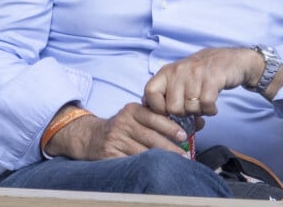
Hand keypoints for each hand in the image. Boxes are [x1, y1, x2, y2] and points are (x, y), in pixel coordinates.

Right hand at [45, 103, 189, 159]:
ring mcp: (115, 140)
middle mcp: (122, 123)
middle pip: (150, 137)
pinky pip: (131, 163)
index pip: (153, 117)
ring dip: (161, 161)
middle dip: (170, 149)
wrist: (92, 136)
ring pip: (143, 153)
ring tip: (175, 167)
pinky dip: (144, 168)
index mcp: (131, 110)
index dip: (169, 127)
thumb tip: (191, 122)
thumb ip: (157, 116)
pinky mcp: (110, 155)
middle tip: (185, 157)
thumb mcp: (134, 115)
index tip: (183, 135)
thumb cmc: (122, 126)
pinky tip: (155, 172)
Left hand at [144, 47, 261, 116]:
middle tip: (191, 107)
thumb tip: (151, 112)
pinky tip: (211, 105)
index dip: (157, 108)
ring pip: (190, 108)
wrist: (226, 60)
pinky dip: (210, 110)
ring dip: (199, 112)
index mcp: (165, 72)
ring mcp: (194, 74)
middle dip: (183, 113)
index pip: (150, 92)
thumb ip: (164, 93)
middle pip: (173, 108)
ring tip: (202, 103)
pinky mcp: (212, 79)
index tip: (168, 112)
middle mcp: (178, 71)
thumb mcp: (176, 78)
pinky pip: (206, 105)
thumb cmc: (197, 74)